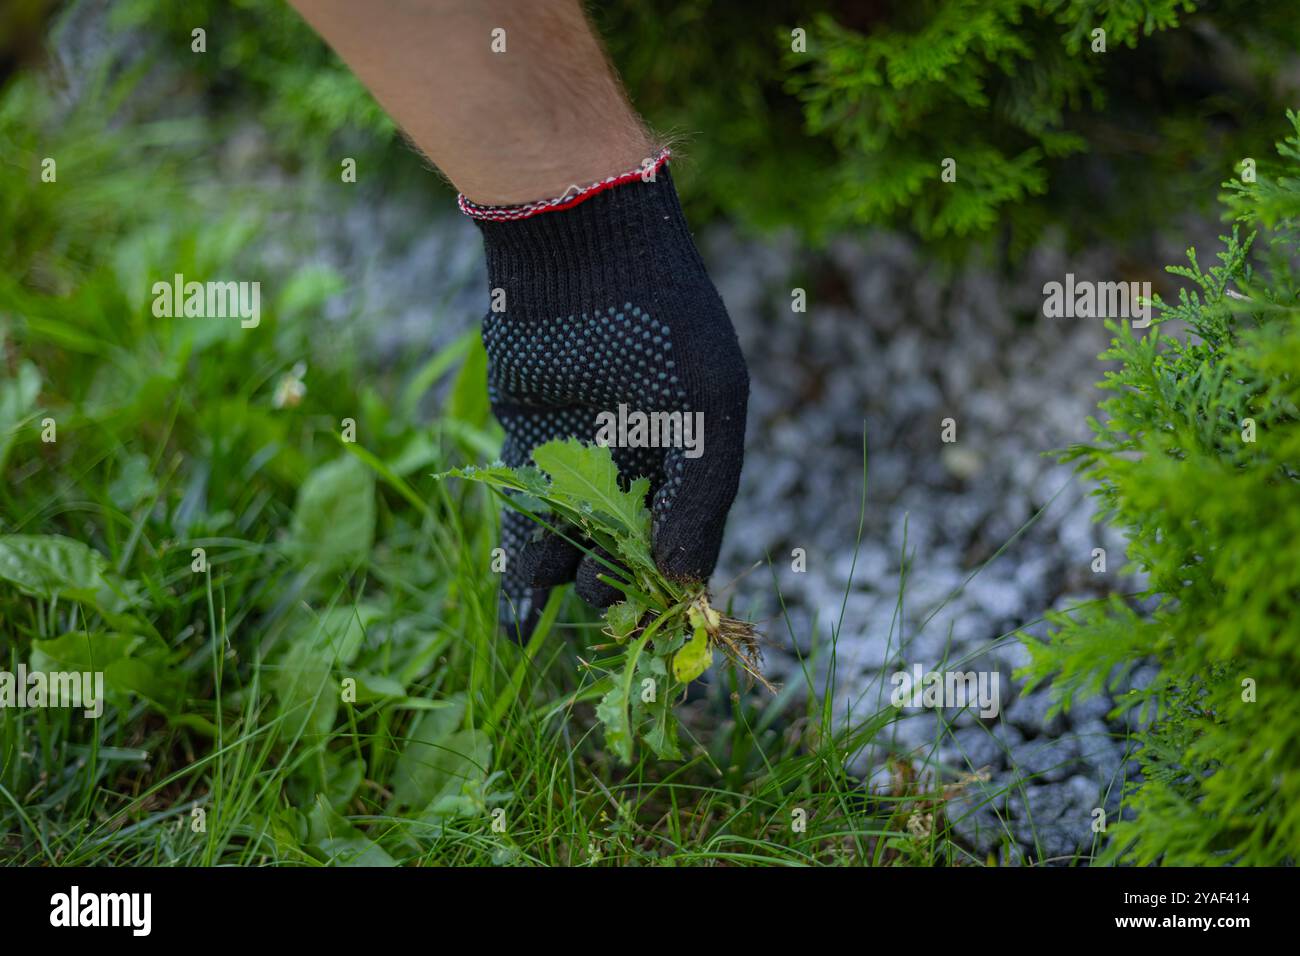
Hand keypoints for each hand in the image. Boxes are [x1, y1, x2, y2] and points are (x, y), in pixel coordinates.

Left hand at [475, 168, 747, 637]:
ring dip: (555, 590)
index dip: (672, 592)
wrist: (579, 249)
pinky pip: (527, 516)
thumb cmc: (661, 321)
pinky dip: (520, 562)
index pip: (688, 547)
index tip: (655, 633)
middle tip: (595, 611)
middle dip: (610, 592)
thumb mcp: (704, 406)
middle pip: (625, 555)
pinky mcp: (530, 448)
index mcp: (695, 462)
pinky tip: (516, 613)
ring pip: (572, 544)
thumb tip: (679, 583)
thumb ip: (697, 497)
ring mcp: (583, 460)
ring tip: (534, 636)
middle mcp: (642, 468)